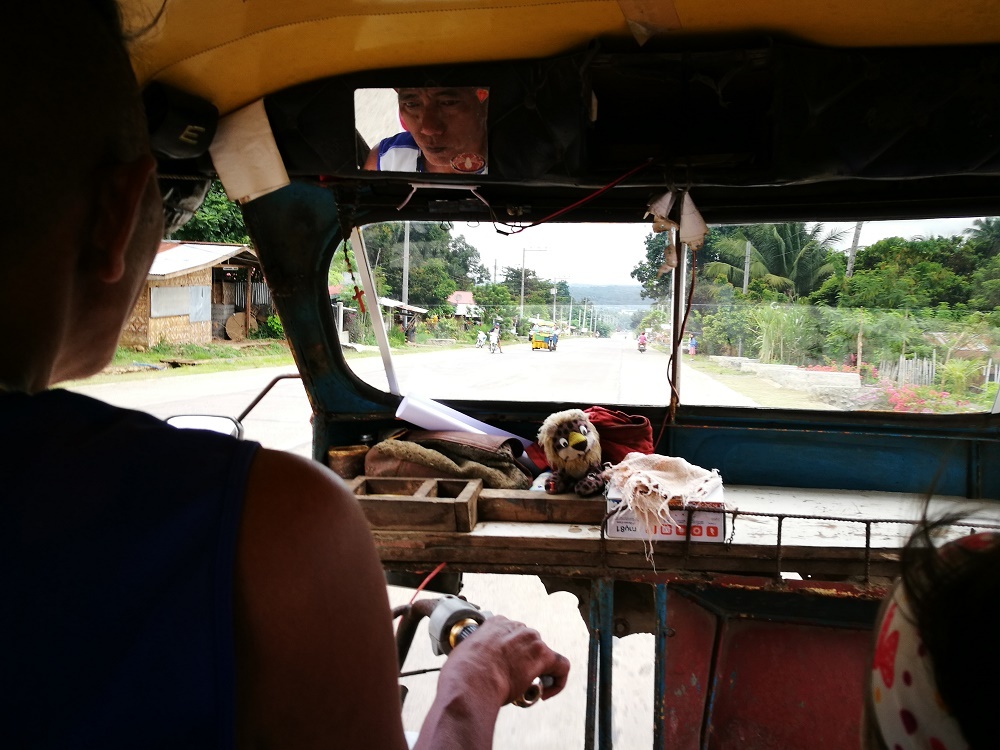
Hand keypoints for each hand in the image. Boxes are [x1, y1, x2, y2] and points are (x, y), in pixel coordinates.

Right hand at [439, 615, 569, 706]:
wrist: (470, 682)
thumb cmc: (462, 674)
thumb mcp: (464, 654)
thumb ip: (476, 653)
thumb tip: (475, 665)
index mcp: (495, 623)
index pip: (510, 634)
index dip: (510, 652)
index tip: (504, 666)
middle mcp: (515, 627)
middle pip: (528, 642)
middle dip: (523, 660)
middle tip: (513, 679)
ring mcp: (530, 640)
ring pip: (543, 654)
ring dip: (537, 671)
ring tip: (525, 688)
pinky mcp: (543, 656)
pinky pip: (561, 666)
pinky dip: (558, 680)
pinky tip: (547, 692)